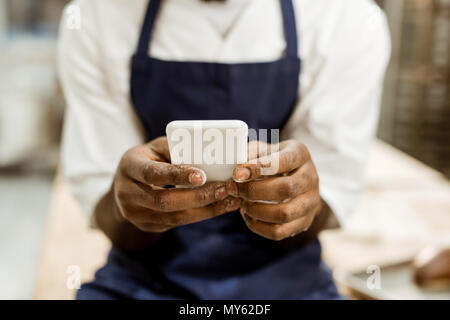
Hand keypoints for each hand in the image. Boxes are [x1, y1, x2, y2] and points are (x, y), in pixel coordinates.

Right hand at [112, 137, 239, 232]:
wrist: (126, 185)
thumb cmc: (149, 159)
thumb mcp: (157, 148)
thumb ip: (177, 149)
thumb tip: (210, 152)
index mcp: (129, 166)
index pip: (152, 174)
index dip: (177, 175)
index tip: (202, 176)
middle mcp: (127, 193)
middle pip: (164, 201)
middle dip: (198, 197)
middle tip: (224, 189)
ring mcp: (135, 214)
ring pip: (174, 217)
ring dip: (205, 210)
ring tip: (229, 200)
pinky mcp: (147, 226)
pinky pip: (177, 224)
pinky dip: (201, 216)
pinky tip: (220, 207)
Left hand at [231, 140, 321, 240]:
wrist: (297, 178)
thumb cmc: (276, 161)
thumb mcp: (265, 150)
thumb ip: (251, 153)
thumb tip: (237, 165)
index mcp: (300, 154)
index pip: (283, 161)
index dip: (258, 168)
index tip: (237, 173)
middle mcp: (310, 178)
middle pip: (285, 189)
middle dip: (254, 191)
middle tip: (236, 189)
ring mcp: (310, 202)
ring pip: (284, 214)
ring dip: (256, 211)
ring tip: (243, 203)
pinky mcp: (304, 221)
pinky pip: (280, 232)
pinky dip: (259, 227)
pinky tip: (248, 216)